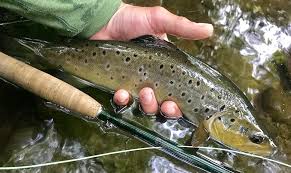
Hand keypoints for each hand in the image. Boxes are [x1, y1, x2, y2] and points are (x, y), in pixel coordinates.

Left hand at [90, 3, 212, 117]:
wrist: (103, 21)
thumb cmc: (131, 20)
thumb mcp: (159, 21)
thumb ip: (182, 27)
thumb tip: (209, 30)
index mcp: (165, 68)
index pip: (177, 92)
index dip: (178, 105)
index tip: (176, 105)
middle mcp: (151, 79)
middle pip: (162, 105)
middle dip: (164, 109)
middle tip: (164, 103)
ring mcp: (134, 83)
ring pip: (144, 106)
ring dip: (146, 104)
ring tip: (144, 92)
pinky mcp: (118, 84)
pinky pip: (122, 100)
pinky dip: (122, 100)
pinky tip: (121, 93)